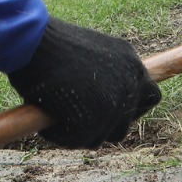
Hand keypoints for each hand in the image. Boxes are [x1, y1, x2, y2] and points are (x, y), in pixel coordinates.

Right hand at [7, 17, 161, 147]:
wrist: (32, 40)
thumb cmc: (50, 43)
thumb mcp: (90, 54)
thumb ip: (105, 76)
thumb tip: (102, 103)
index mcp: (131, 64)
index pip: (149, 96)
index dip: (128, 106)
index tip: (105, 107)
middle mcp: (130, 84)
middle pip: (126, 122)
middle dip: (102, 124)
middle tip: (74, 113)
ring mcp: (113, 105)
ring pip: (101, 136)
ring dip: (80, 131)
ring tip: (55, 110)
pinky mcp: (92, 122)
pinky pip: (75, 141)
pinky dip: (58, 134)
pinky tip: (44, 113)